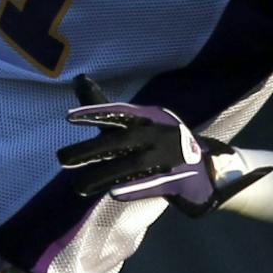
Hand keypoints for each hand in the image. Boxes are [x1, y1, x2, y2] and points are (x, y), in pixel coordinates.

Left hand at [56, 75, 272, 217]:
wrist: (210, 166)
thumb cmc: (164, 140)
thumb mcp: (140, 120)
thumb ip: (107, 106)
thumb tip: (78, 80)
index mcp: (148, 118)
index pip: (120, 112)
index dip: (96, 113)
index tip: (69, 118)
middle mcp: (157, 135)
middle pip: (120, 141)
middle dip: (91, 149)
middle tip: (62, 158)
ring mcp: (168, 158)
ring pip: (132, 166)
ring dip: (104, 175)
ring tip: (79, 186)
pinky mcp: (177, 181)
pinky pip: (152, 185)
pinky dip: (133, 189)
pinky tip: (113, 193)